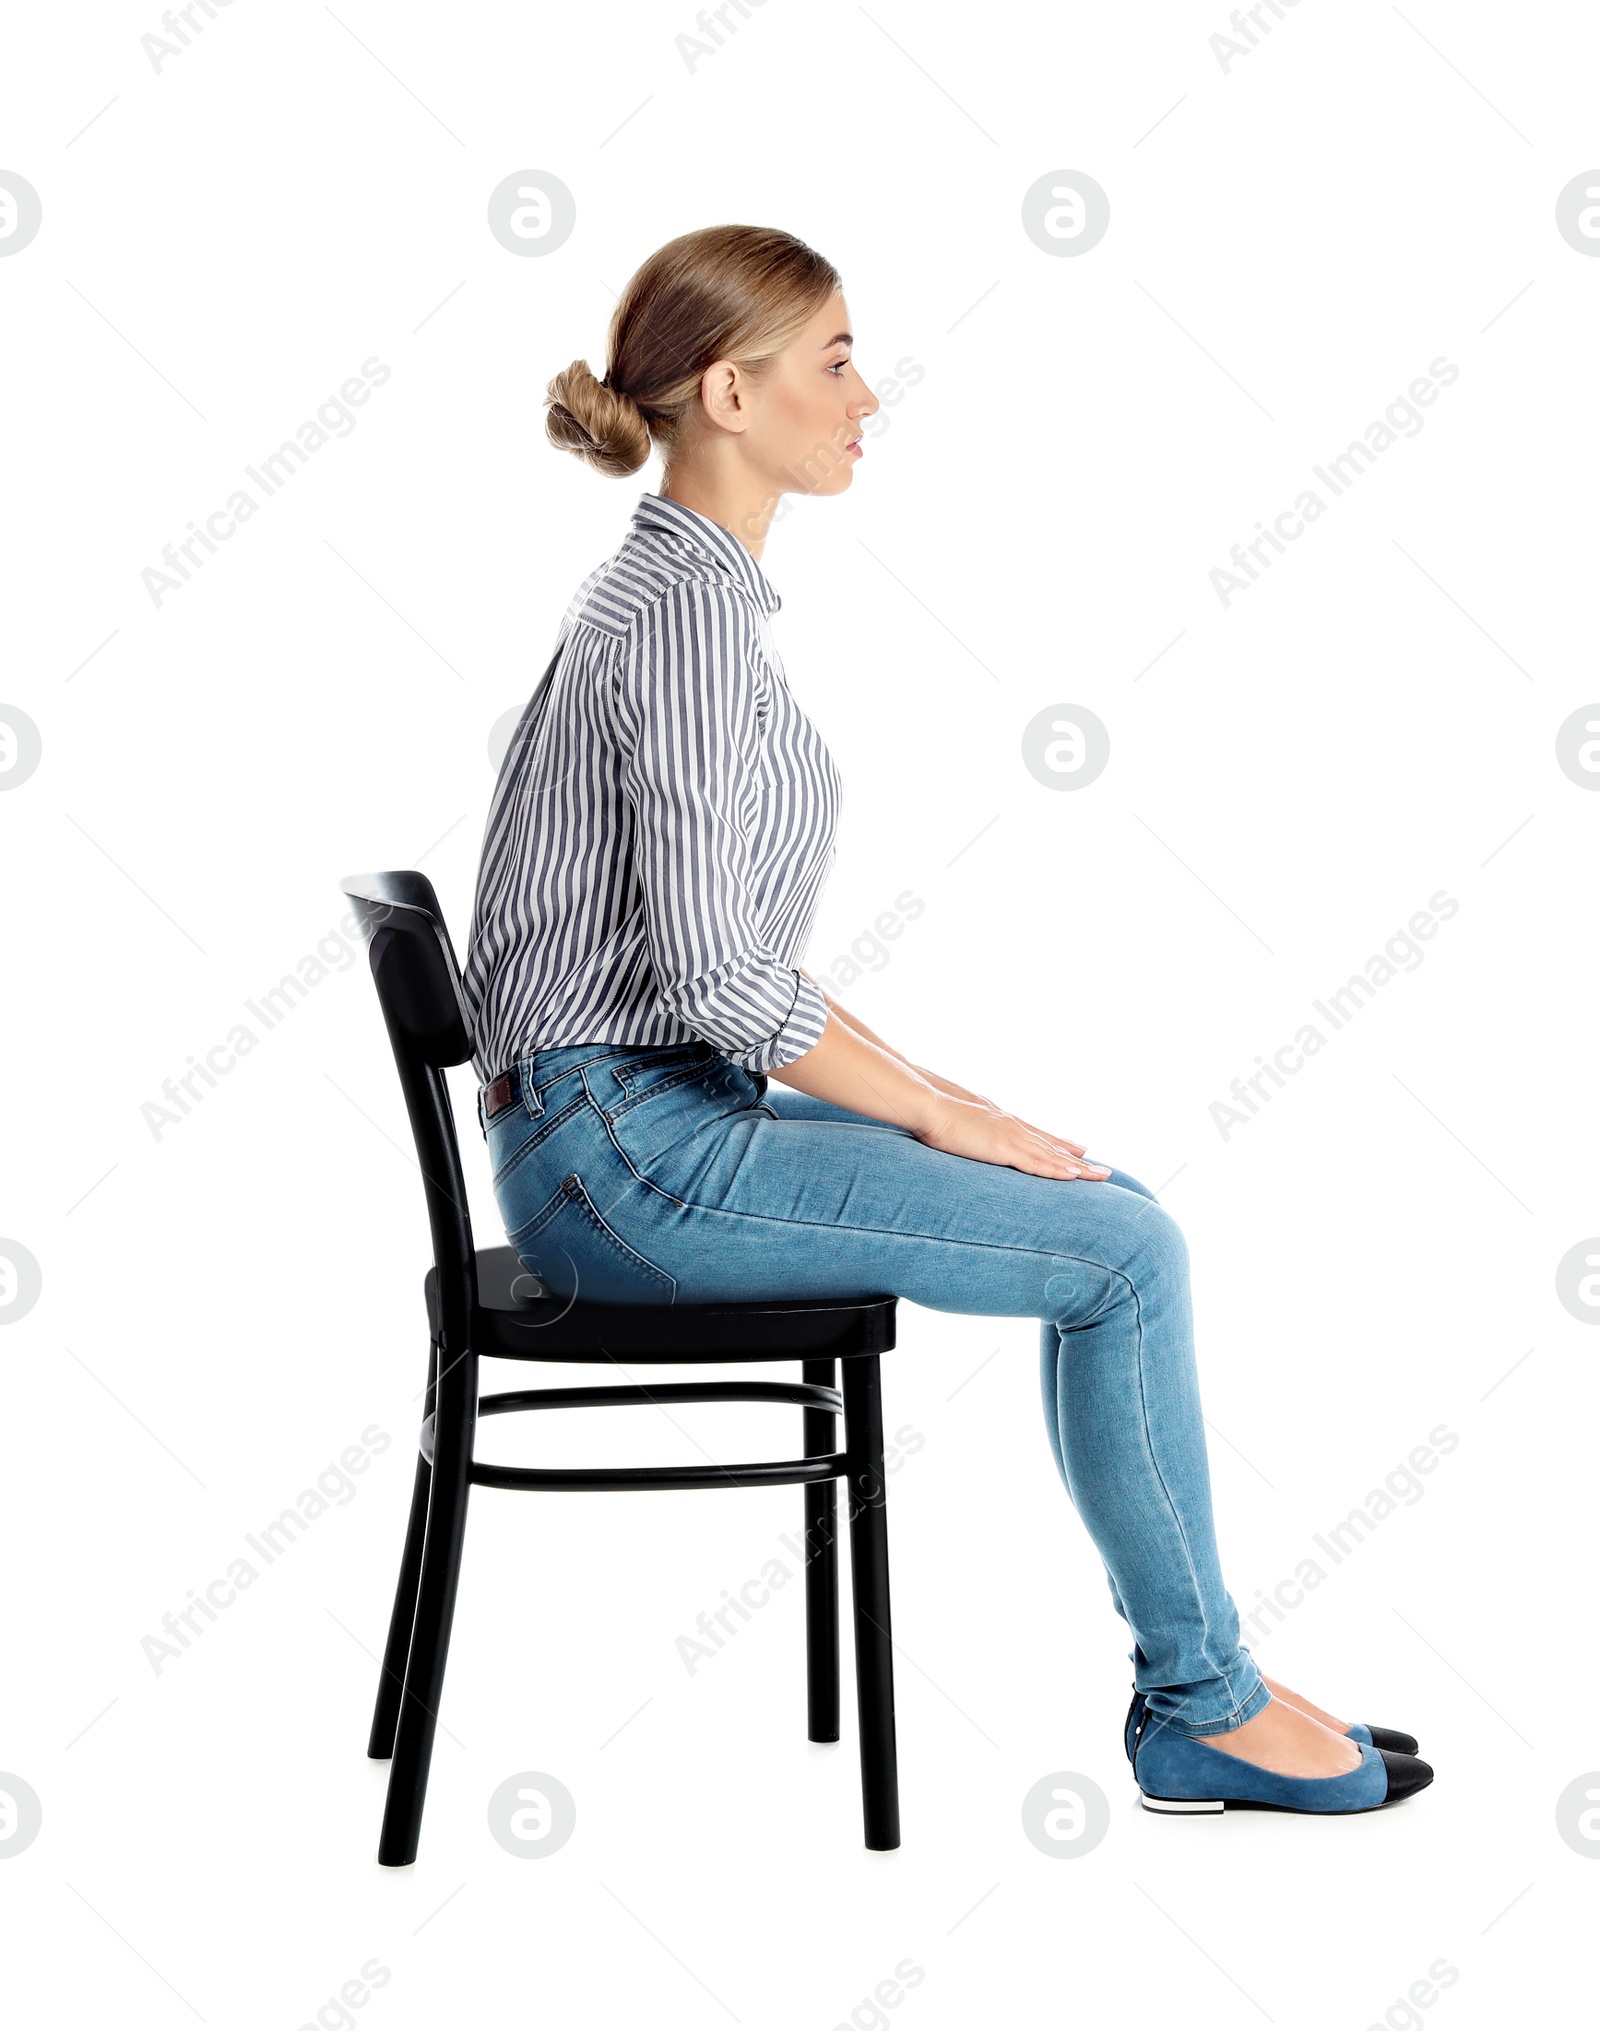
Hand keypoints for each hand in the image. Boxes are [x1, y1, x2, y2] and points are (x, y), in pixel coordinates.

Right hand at [911, 1067, 1098, 1164]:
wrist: (928, 1105)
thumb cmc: (936, 1115)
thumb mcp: (959, 1125)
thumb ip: (971, 1133)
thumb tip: (968, 1139)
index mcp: (1003, 1123)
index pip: (1038, 1137)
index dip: (1060, 1146)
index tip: (1080, 1151)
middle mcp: (1013, 1128)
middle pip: (1053, 1147)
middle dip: (1078, 1160)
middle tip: (1103, 1171)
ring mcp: (1011, 1137)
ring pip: (1052, 1156)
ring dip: (1078, 1168)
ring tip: (1101, 1176)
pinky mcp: (1004, 1148)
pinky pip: (1036, 1163)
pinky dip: (1056, 1170)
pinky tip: (1073, 1176)